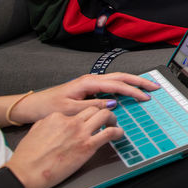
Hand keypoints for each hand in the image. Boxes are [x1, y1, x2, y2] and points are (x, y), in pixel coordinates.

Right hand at [5, 108, 122, 187]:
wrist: (26, 172)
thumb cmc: (27, 157)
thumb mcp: (35, 132)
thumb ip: (47, 124)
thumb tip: (56, 123)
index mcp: (56, 117)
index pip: (76, 110)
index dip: (83, 116)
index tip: (87, 120)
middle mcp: (70, 121)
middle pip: (93, 108)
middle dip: (101, 111)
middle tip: (106, 118)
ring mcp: (80, 132)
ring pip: (104, 114)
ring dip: (112, 118)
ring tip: (114, 124)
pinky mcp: (88, 146)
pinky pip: (110, 133)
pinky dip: (118, 132)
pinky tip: (119, 134)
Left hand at [12, 73, 156, 124]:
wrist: (33, 105)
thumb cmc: (48, 107)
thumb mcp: (69, 110)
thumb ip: (92, 106)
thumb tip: (112, 104)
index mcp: (88, 82)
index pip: (117, 85)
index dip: (133, 91)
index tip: (145, 97)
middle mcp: (91, 79)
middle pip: (121, 77)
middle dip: (139, 81)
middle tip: (155, 87)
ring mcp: (90, 82)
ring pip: (117, 79)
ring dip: (133, 82)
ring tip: (146, 87)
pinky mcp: (89, 88)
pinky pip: (111, 84)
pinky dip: (124, 86)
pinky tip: (129, 92)